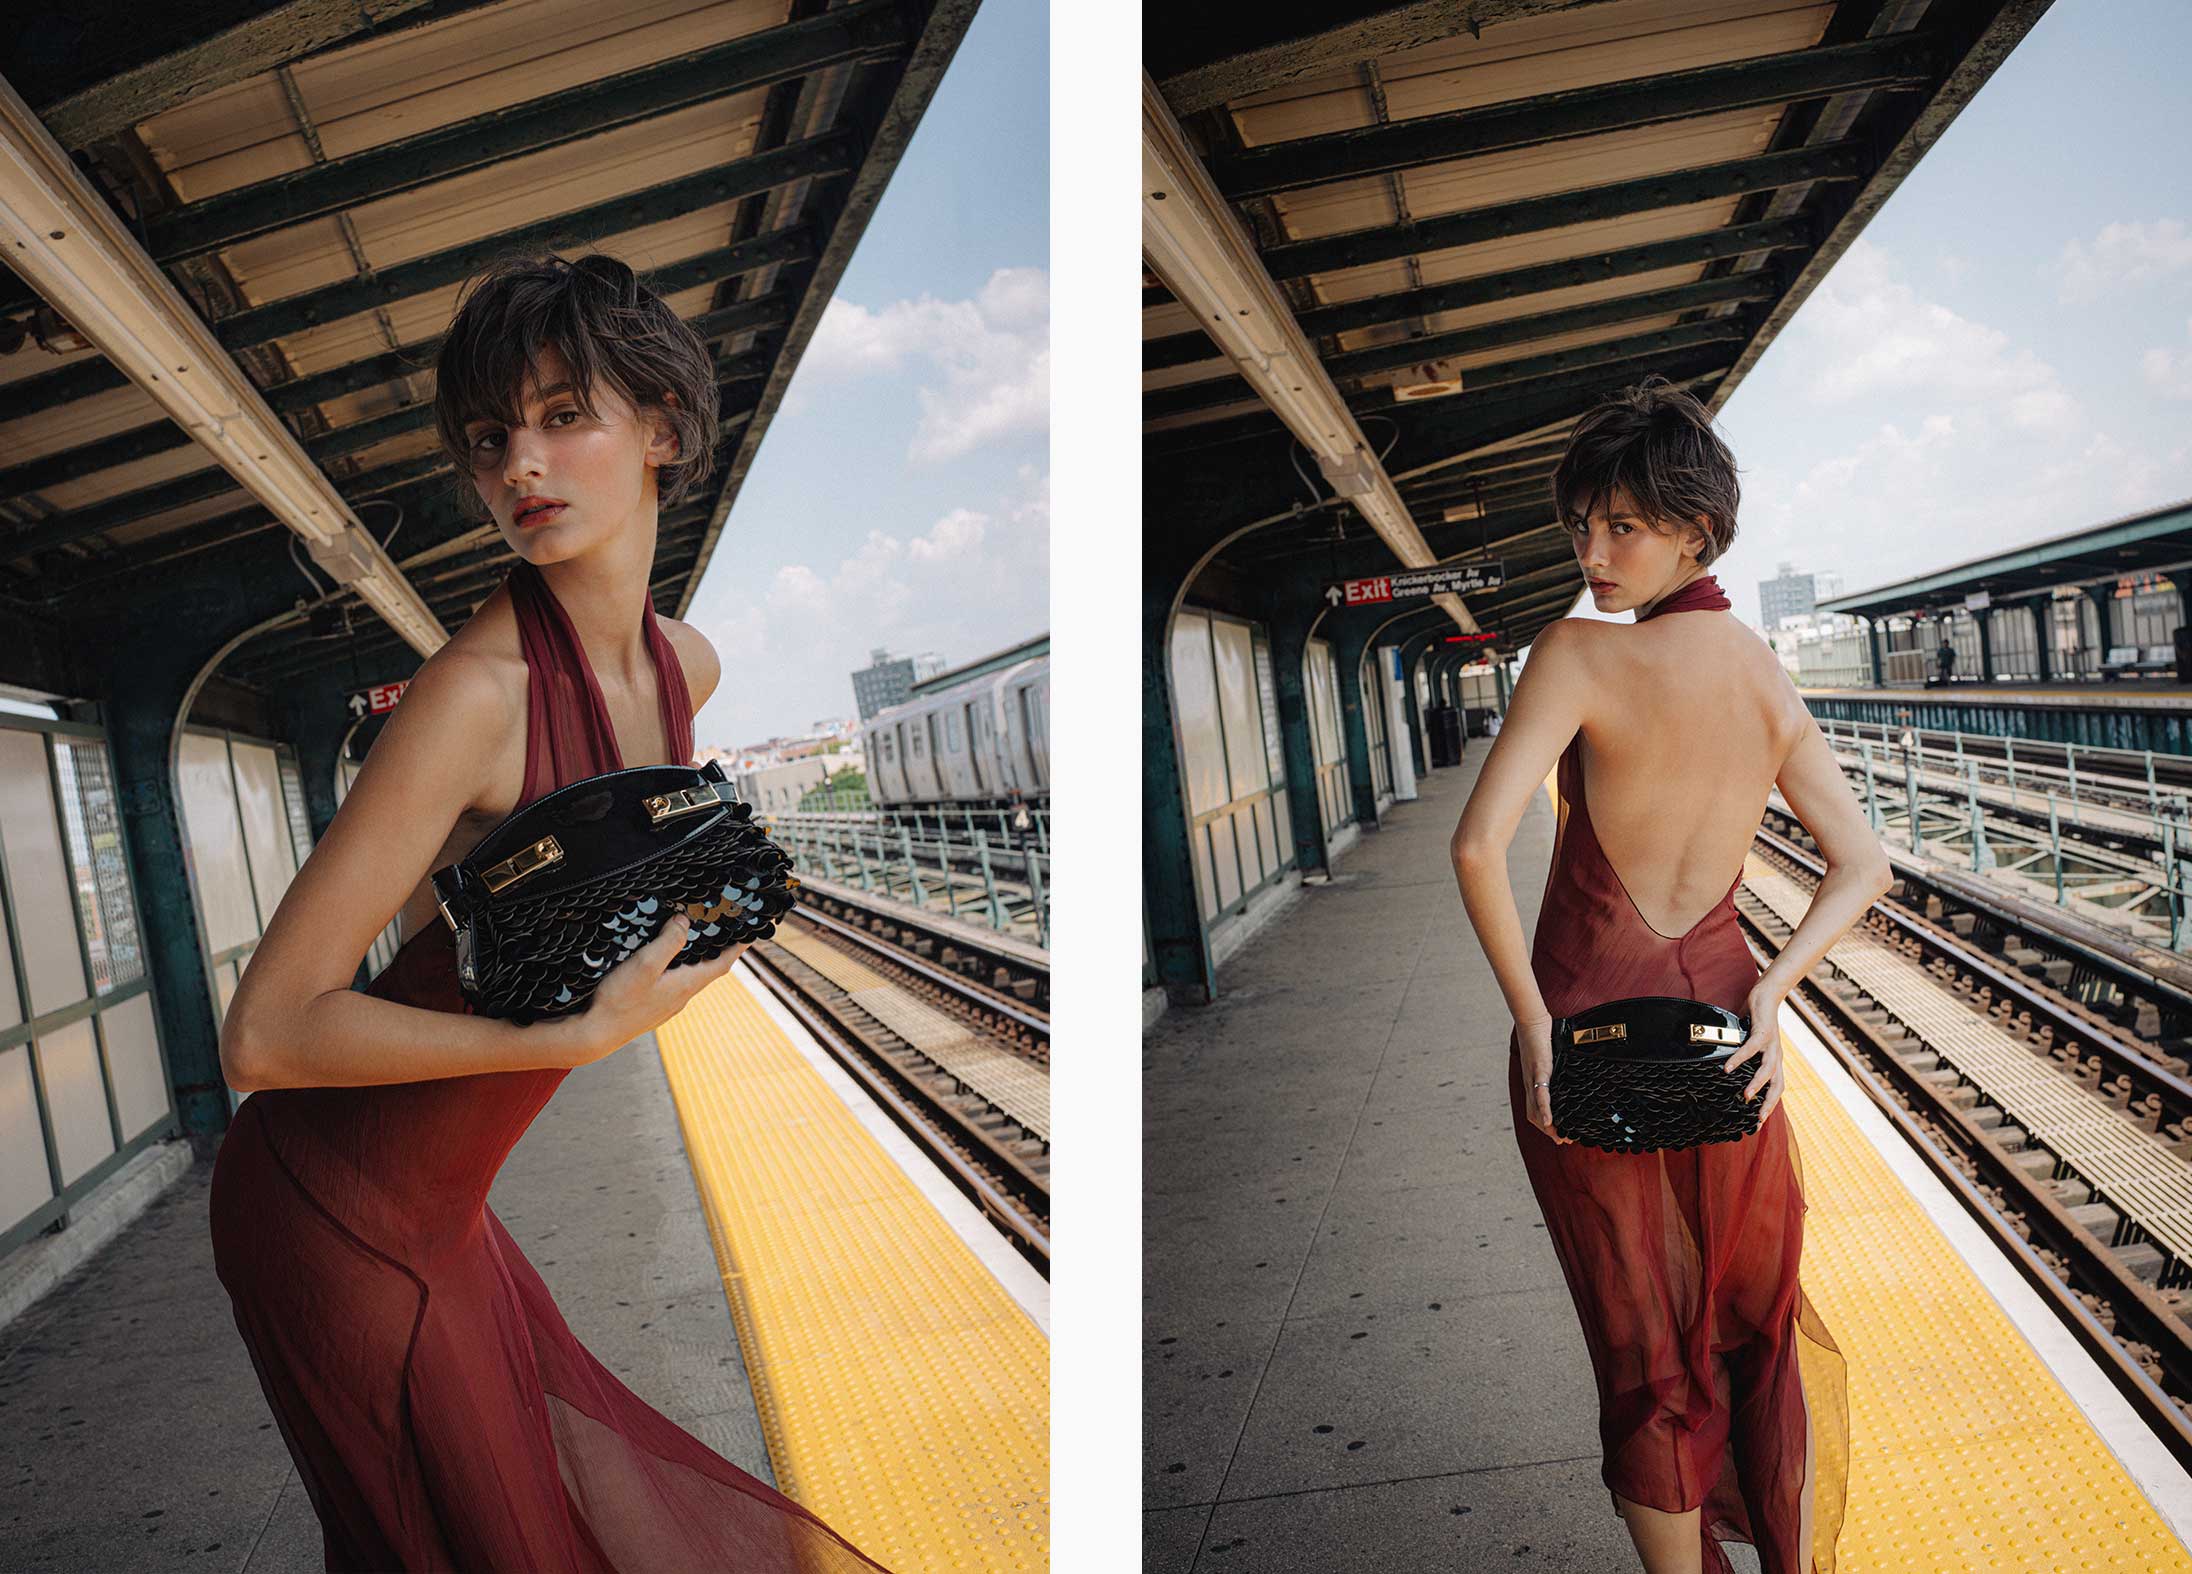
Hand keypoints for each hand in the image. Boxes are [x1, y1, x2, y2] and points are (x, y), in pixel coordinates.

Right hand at [558, 913, 750, 1067]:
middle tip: (723, 930)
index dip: (737, 947)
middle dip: (717, 950)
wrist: (593, 1035)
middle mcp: (681, 998)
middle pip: (707, 970)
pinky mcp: (651, 1008)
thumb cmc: (619, 1001)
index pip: (722, 963)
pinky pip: (672, 984)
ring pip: (689, 977)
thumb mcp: (645, 964)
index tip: (751, 933)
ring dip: (695, 959)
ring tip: (695, 940)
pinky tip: (663, 962)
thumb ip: (668, 942)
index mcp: (686, 986)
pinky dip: (676, 968)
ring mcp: (666, 1005)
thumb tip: (685, 921)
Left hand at [1516, 1015, 1572, 1144]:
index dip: (1546, 1126)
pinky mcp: (1538, 1070)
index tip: (1560, 1135)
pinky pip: (1540, 1093)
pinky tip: (1548, 1121)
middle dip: (1549, 1131)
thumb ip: (1557, 1069)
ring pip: (1535, 1109)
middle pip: (1534, 1115)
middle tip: (1563, 1140)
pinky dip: (1544, 1109)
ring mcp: (1532, 1078)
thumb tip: (1570, 1073)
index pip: (1535, 1110)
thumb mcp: (1551, 1059)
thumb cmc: (1542, 1039)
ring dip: (1547, 1126)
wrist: (1532, 1022)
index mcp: (1533, 1083)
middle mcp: (1530, 1084)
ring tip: (1559, 1136)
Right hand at [1723, 987, 1787, 1123]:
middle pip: (1777, 1085)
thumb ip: (1744, 1056)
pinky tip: (1729, 1067)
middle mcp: (1776, 1056)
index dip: (1769, 1106)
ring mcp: (1771, 1045)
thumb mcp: (1750, 1043)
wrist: (1766, 995)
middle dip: (1768, 1103)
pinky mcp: (1763, 1033)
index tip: (1758, 1123)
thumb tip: (1725, 1067)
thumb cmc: (1755, 1020)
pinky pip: (1751, 1049)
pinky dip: (1740, 1059)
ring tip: (1746, 1096)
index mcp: (1774, 1061)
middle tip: (1757, 1119)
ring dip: (1757, 1084)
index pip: (1776, 1089)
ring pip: (1767, 1070)